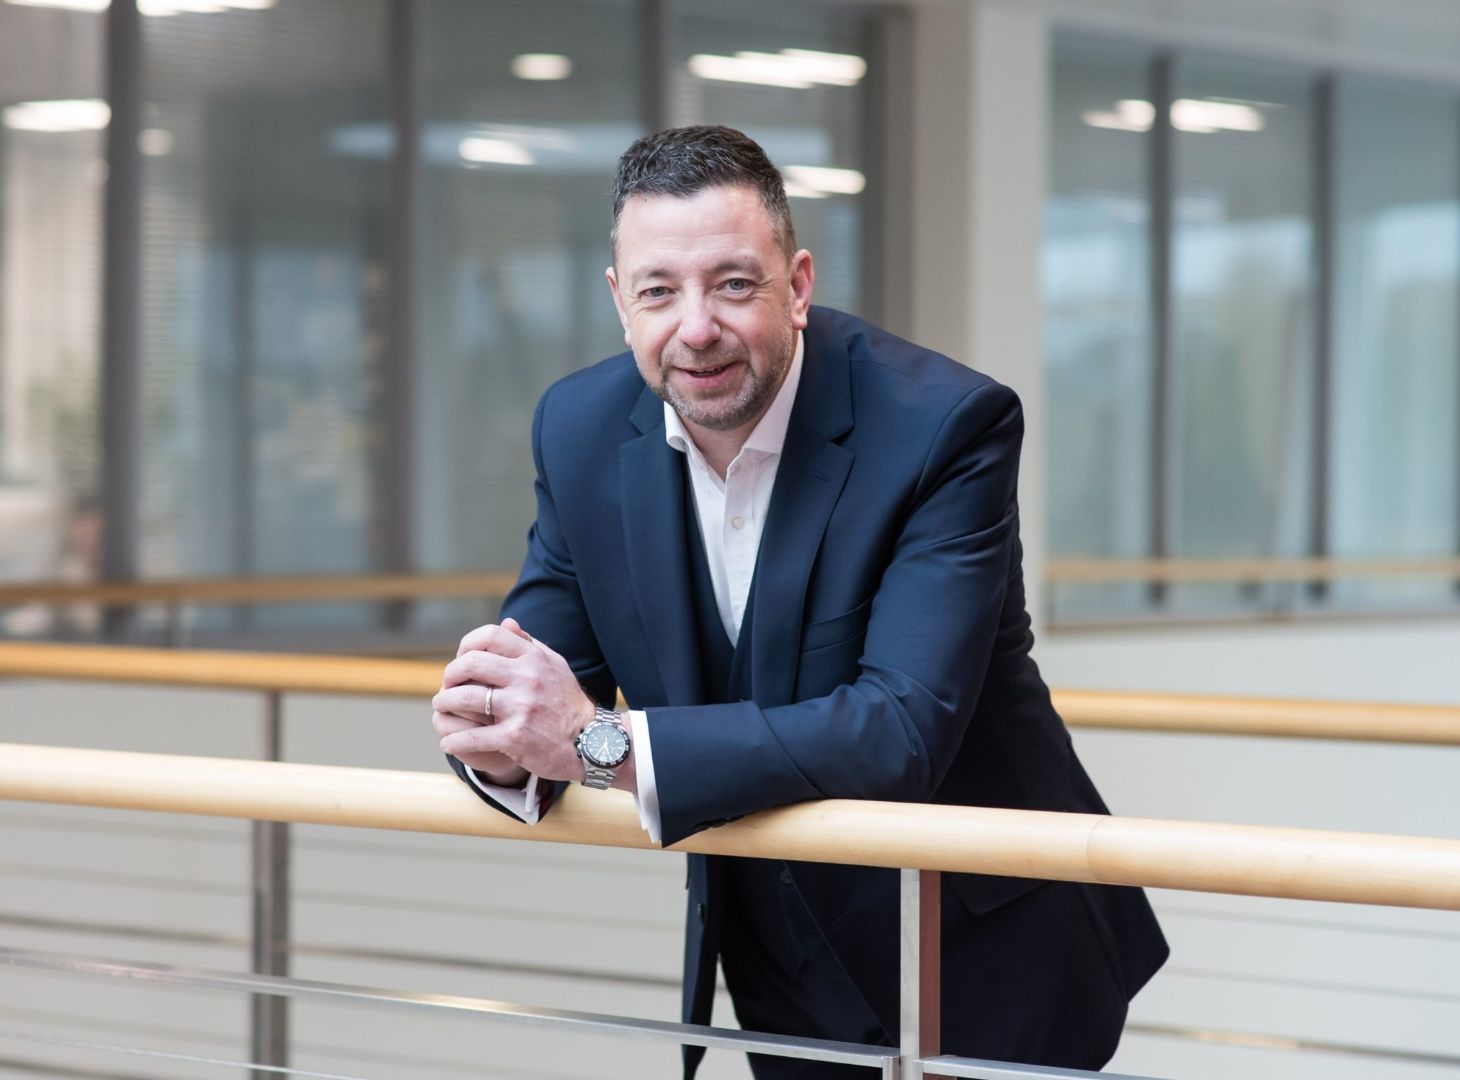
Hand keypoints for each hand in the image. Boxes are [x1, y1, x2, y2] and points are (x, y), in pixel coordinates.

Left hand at [433, 617, 596, 783]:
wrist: (592, 743)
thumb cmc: (568, 703)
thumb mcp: (555, 666)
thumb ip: (529, 644)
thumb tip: (507, 622)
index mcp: (534, 658)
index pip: (490, 636)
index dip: (467, 644)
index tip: (460, 660)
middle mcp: (527, 678)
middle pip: (470, 664)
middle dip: (450, 675)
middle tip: (445, 686)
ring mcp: (520, 708)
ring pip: (465, 698)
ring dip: (444, 704)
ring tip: (441, 708)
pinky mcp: (515, 737)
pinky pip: (472, 737)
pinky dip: (453, 741)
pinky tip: (448, 744)